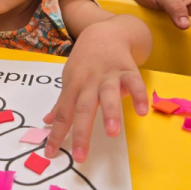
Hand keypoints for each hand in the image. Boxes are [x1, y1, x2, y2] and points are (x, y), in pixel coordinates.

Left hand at [43, 25, 148, 162]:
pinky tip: (142, 111)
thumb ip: (62, 102)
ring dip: (110, 113)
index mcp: (73, 86)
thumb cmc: (86, 60)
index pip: (62, 113)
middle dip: (81, 133)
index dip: (56, 134)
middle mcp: (89, 82)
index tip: (51, 153)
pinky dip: (139, 96)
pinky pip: (134, 83)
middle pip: (83, 109)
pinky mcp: (127, 69)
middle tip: (80, 157)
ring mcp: (108, 75)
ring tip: (112, 133)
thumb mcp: (70, 78)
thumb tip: (47, 121)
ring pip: (108, 95)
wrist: (106, 32)